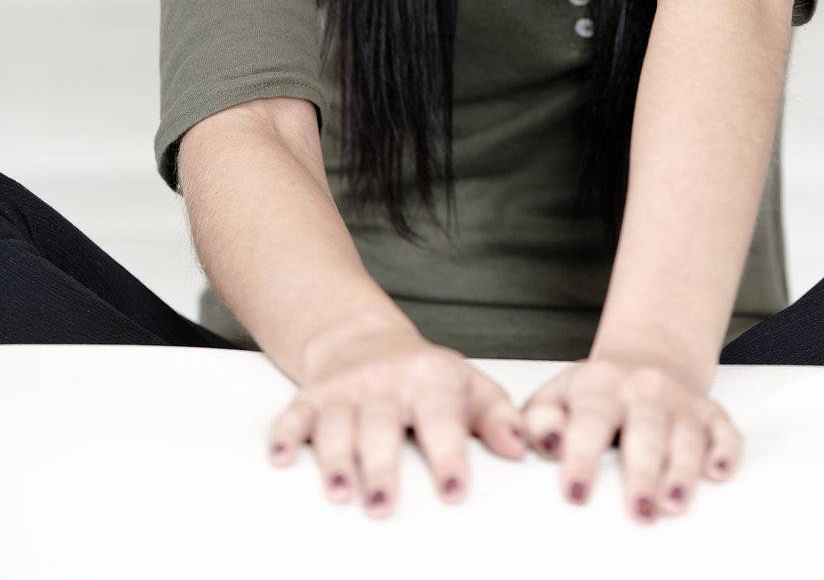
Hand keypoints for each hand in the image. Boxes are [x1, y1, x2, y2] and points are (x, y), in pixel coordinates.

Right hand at [265, 319, 526, 515]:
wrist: (365, 338)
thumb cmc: (424, 375)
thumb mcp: (468, 386)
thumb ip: (497, 416)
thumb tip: (521, 446)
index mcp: (430, 380)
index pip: (441, 419)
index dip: (448, 455)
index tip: (454, 491)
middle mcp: (385, 382)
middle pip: (381, 426)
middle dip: (380, 467)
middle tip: (382, 507)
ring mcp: (345, 389)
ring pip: (336, 423)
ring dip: (335, 458)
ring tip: (339, 493)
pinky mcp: (312, 396)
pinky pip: (294, 414)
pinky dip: (284, 434)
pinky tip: (281, 457)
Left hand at [519, 347, 741, 521]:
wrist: (644, 358)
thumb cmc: (595, 393)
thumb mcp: (557, 395)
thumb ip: (539, 419)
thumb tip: (547, 443)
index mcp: (601, 385)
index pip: (590, 421)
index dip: (582, 458)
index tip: (576, 494)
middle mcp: (644, 388)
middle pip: (646, 429)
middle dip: (643, 471)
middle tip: (638, 509)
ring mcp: (680, 400)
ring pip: (687, 434)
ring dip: (683, 470)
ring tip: (674, 504)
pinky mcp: (709, 411)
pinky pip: (725, 429)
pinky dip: (726, 451)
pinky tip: (719, 473)